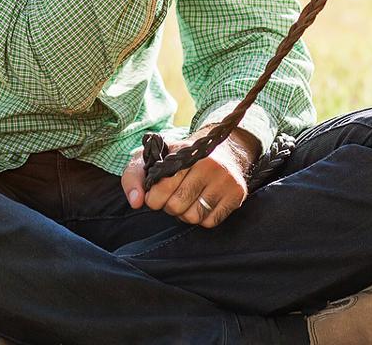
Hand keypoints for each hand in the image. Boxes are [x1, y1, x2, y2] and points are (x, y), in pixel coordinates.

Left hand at [120, 125, 260, 228]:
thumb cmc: (180, 158)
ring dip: (185, 215)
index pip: (163, 187)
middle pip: (177, 205)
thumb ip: (133, 177)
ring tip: (186, 201)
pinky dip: (202, 218)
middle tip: (172, 198)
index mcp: (185, 153)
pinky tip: (202, 204)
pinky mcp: (237, 193)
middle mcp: (209, 164)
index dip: (154, 198)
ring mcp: (225, 179)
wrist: (222, 149)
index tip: (155, 196)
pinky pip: (211, 222)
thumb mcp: (152, 159)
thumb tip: (136, 202)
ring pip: (194, 216)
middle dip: (169, 207)